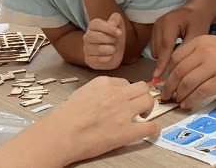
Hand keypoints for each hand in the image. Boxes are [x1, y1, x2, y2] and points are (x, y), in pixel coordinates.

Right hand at [41, 77, 158, 164]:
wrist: (62, 133)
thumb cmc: (65, 117)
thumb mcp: (79, 93)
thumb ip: (94, 91)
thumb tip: (100, 96)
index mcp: (104, 84)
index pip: (125, 82)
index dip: (127, 92)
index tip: (126, 98)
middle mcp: (117, 95)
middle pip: (142, 87)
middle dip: (142, 95)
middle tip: (139, 106)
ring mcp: (123, 112)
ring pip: (148, 100)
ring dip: (149, 108)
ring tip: (144, 116)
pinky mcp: (126, 131)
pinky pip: (149, 127)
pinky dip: (153, 128)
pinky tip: (150, 130)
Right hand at [84, 13, 125, 69]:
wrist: (116, 52)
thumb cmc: (115, 36)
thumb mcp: (119, 24)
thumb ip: (116, 18)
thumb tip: (111, 23)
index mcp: (93, 25)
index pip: (96, 24)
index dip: (108, 28)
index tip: (119, 33)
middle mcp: (87, 36)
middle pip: (94, 36)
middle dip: (109, 39)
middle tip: (115, 41)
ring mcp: (86, 49)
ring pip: (97, 49)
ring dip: (110, 49)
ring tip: (114, 48)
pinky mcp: (88, 60)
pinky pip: (97, 60)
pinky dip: (108, 58)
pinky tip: (110, 56)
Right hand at [150, 0, 212, 79]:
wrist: (196, 10)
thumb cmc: (199, 21)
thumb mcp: (197, 36)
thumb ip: (185, 50)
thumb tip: (174, 67)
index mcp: (169, 23)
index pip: (165, 48)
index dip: (161, 64)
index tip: (156, 78)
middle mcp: (158, 24)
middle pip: (158, 52)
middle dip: (168, 59)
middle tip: (184, 56)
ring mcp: (155, 26)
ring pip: (155, 52)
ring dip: (166, 55)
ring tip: (180, 47)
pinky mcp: (154, 30)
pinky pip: (156, 48)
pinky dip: (165, 51)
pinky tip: (175, 45)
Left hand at [160, 35, 215, 108]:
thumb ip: (198, 54)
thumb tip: (180, 72)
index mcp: (201, 41)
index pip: (176, 57)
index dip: (168, 72)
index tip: (166, 81)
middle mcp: (205, 51)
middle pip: (178, 71)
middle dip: (169, 86)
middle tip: (166, 95)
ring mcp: (213, 65)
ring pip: (187, 83)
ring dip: (179, 95)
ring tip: (177, 101)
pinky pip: (200, 92)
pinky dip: (190, 100)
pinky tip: (188, 104)